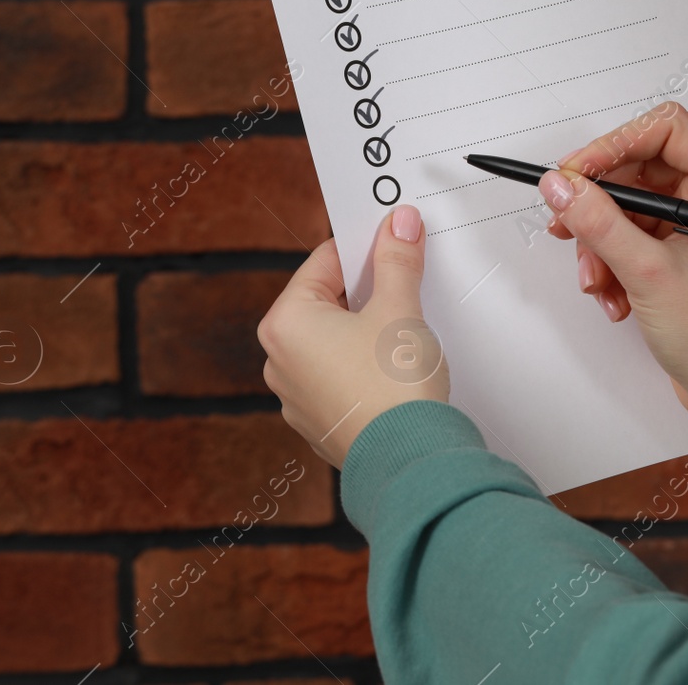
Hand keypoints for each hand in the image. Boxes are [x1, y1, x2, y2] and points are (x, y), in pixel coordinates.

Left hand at [259, 205, 449, 468]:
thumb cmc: (394, 387)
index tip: (393, 242)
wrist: (408, 463)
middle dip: (365, 292)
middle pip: (325, 301)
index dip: (365, 249)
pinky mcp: (319, 422)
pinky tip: (391, 371)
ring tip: (401, 333)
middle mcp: (278, 359)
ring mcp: (295, 396)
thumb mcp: (399, 310)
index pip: (324, 262)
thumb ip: (396, 261)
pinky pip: (337, 377)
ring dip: (363, 330)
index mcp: (285, 323)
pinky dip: (361, 366)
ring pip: (331, 342)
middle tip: (403, 286)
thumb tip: (397, 224)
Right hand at [543, 102, 687, 475]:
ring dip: (599, 244)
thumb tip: (559, 185)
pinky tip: (614, 299)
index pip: (664, 130)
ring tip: (596, 281)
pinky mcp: (676, 257)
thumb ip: (598, 222)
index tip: (575, 174)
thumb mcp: (649, 273)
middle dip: (598, 206)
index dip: (613, 145)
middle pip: (636, 170)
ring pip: (626, 209)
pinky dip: (610, 266)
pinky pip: (628, 240)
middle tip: (567, 227)